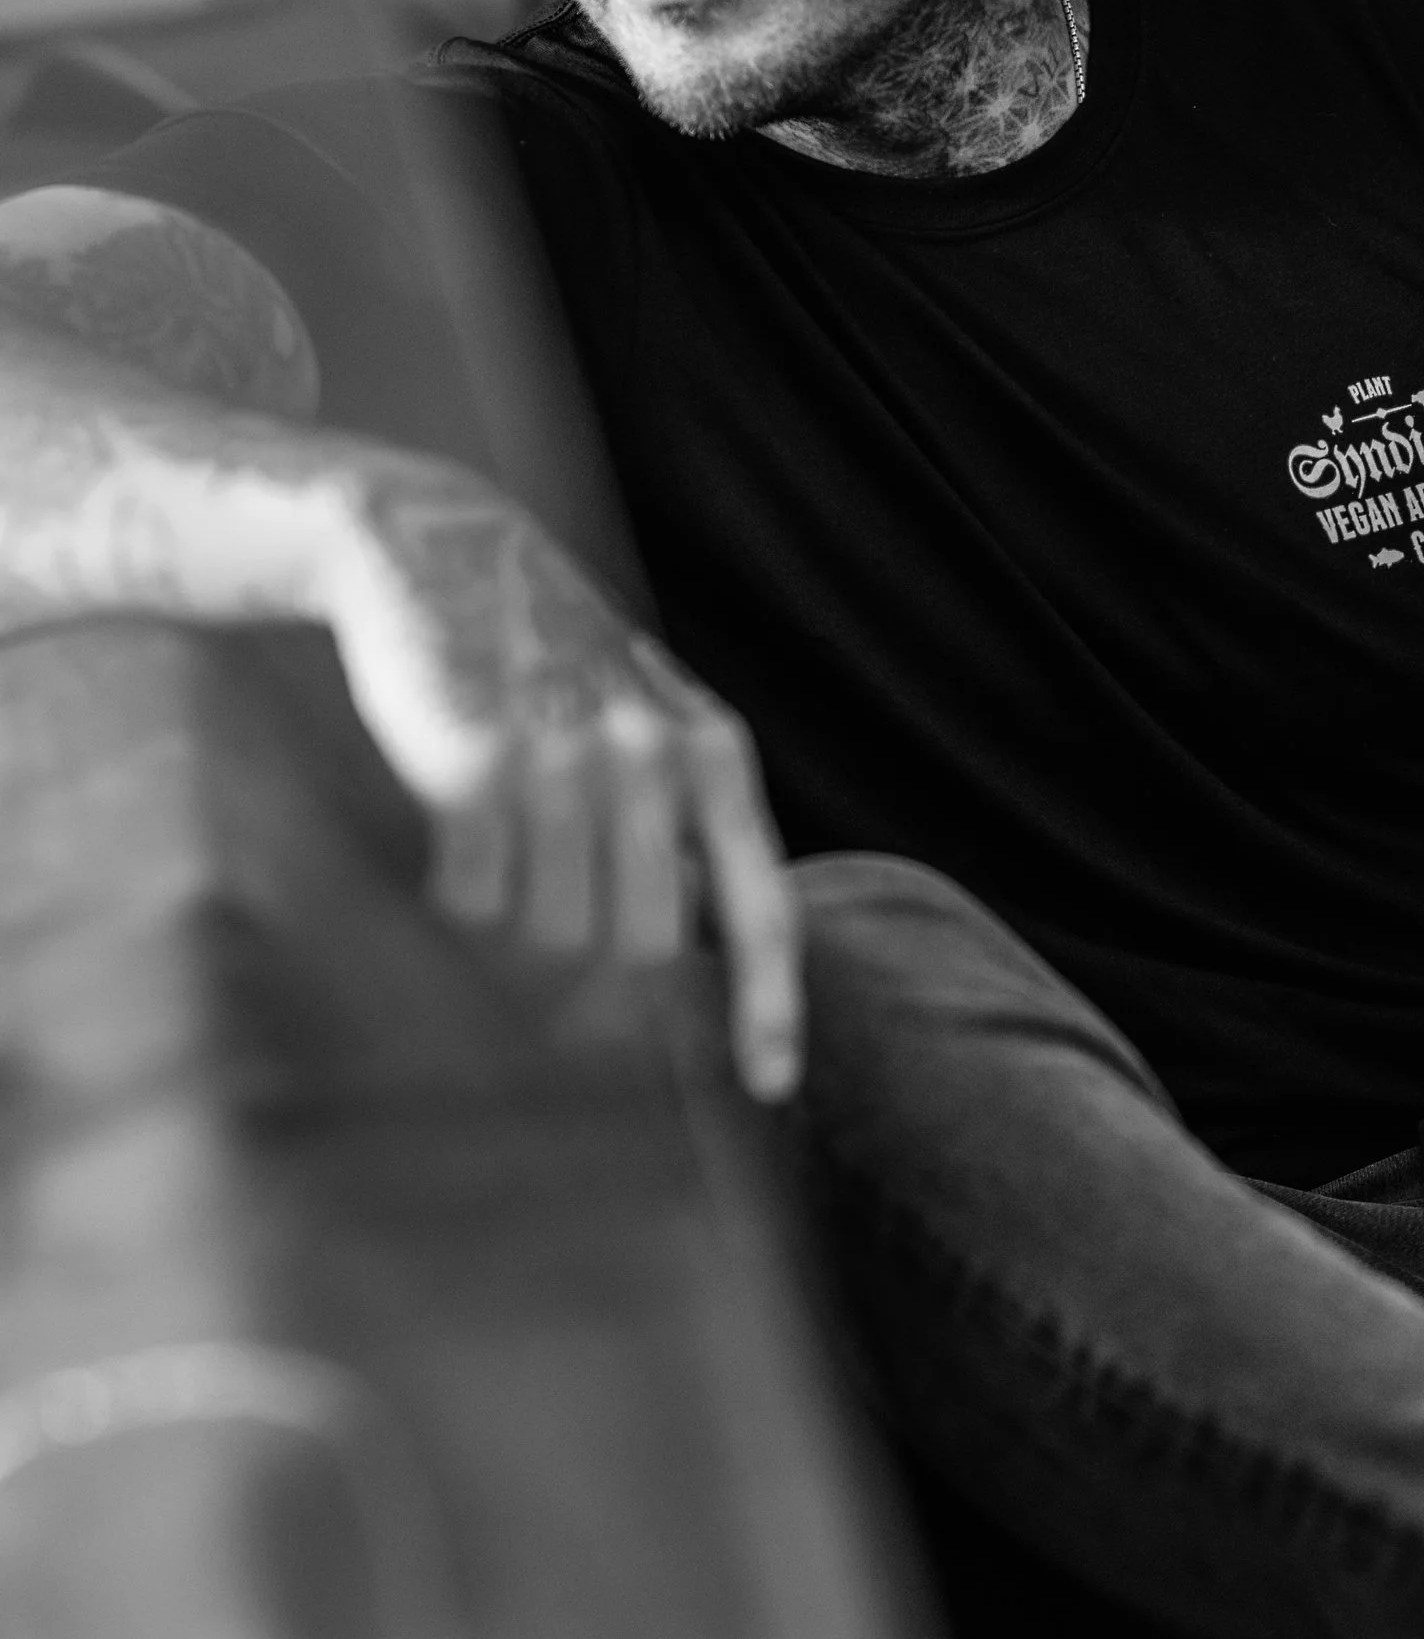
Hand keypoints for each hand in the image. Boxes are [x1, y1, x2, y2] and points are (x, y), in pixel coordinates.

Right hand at [310, 451, 799, 1101]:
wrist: (437, 551)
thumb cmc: (545, 662)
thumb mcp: (644, 722)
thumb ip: (680, 821)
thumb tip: (684, 959)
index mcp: (713, 756)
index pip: (761, 908)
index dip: (768, 1007)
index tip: (771, 1087)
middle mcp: (654, 758)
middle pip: (642, 952)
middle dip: (595, 996)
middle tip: (544, 994)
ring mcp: (567, 759)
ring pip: (553, 938)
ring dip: (512, 948)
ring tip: (490, 888)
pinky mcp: (477, 764)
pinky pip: (473, 904)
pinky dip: (454, 906)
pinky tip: (444, 855)